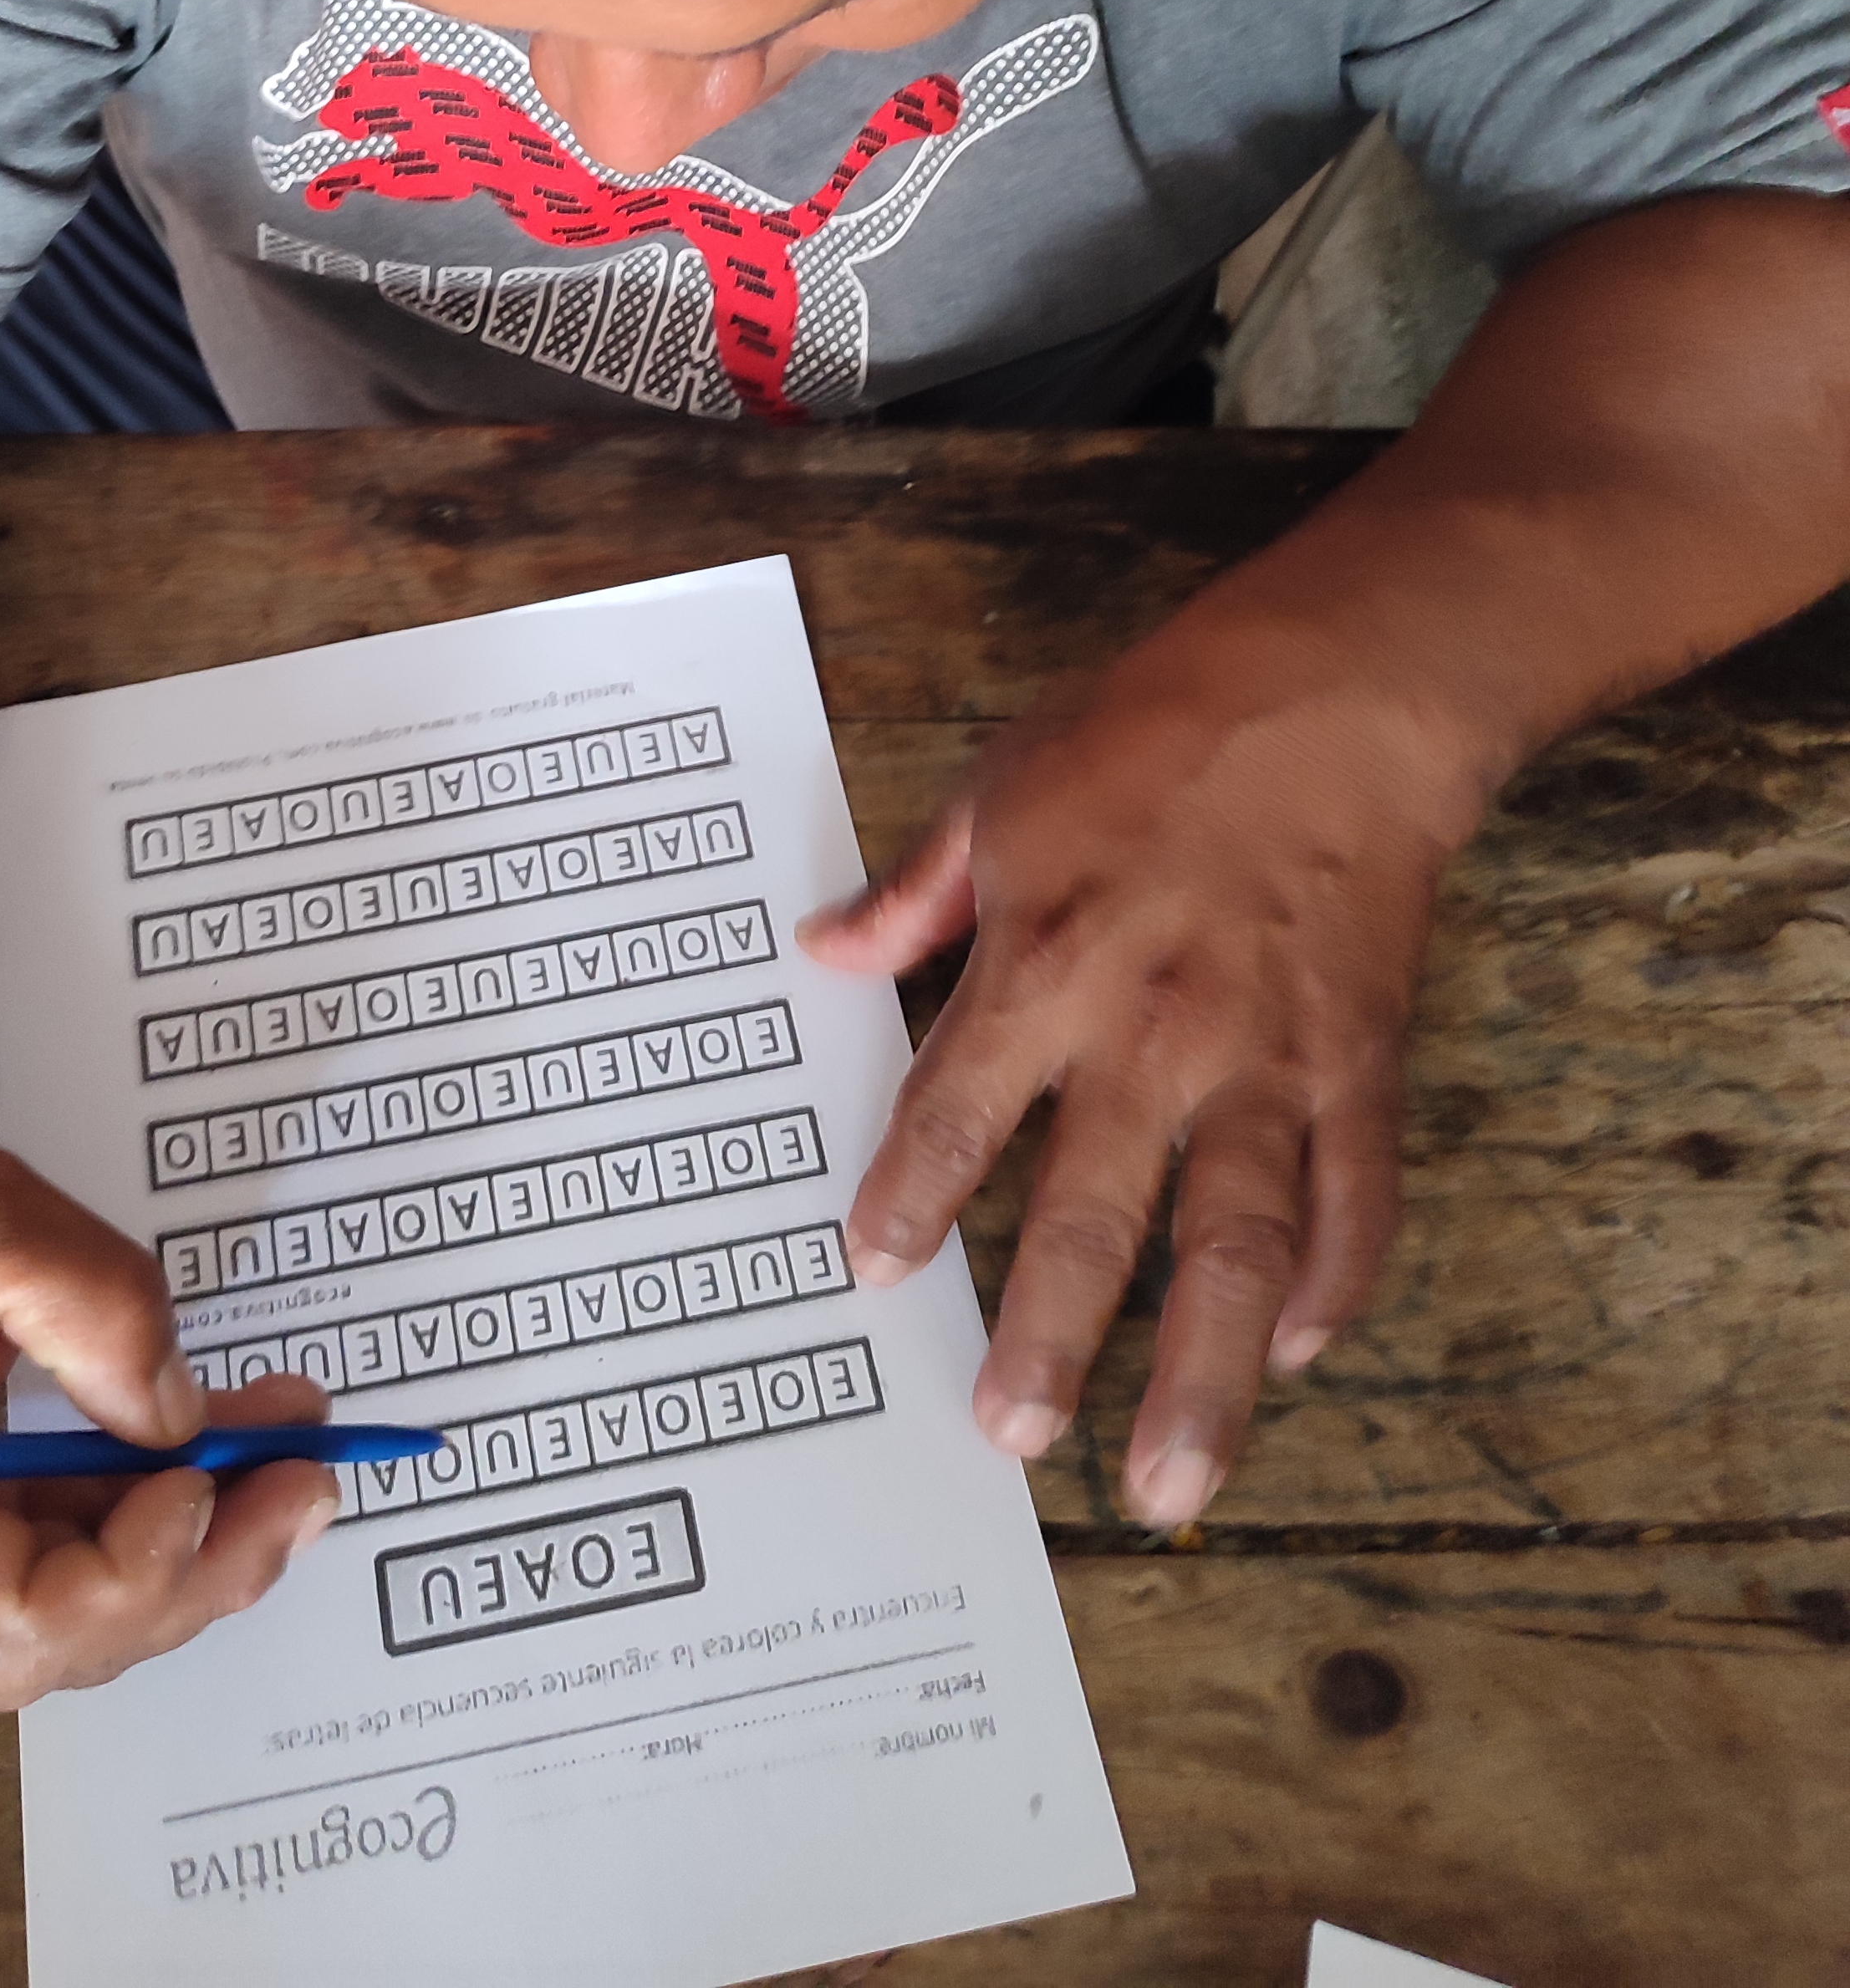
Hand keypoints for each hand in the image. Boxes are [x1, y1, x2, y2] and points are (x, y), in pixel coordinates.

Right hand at [0, 1097, 337, 1707]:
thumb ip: (106, 1322)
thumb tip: (188, 1423)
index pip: (24, 1617)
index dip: (148, 1569)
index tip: (230, 1476)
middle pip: (54, 1635)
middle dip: (198, 1561)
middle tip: (311, 1476)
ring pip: (54, 1606)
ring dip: (176, 1536)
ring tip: (282, 1446)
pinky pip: (27, 1557)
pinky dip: (119, 1510)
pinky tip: (199, 1447)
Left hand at [799, 643, 1470, 1526]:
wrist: (1334, 698)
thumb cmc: (1154, 735)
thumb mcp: (1005, 789)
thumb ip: (917, 892)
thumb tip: (824, 952)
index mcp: (1047, 966)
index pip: (957, 1109)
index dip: (910, 1195)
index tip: (871, 1271)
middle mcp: (1151, 1036)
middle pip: (1089, 1216)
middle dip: (1048, 1338)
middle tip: (1010, 1437)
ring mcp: (1265, 1063)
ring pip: (1233, 1248)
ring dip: (1201, 1378)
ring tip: (1168, 1485)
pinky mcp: (1359, 1065)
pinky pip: (1354, 1199)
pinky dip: (1332, 1285)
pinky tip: (1295, 1353)